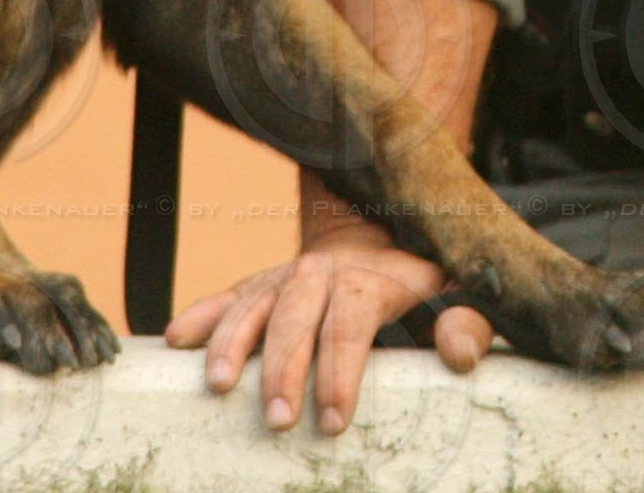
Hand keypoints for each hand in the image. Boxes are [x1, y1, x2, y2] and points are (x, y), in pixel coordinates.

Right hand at [166, 220, 494, 435]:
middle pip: (297, 318)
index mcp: (371, 279)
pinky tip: (177, 338)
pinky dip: (202, 314)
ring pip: (253, 304)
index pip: (352, 322)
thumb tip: (459, 355)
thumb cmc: (425, 274)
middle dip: (284, 370)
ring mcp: (286, 276)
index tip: (336, 418)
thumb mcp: (458, 291)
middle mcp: (322, 272)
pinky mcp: (263, 283)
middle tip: (278, 419)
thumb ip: (467, 321)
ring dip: (233, 343)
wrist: (384, 223)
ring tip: (218, 385)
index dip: (343, 370)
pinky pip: (228, 295)